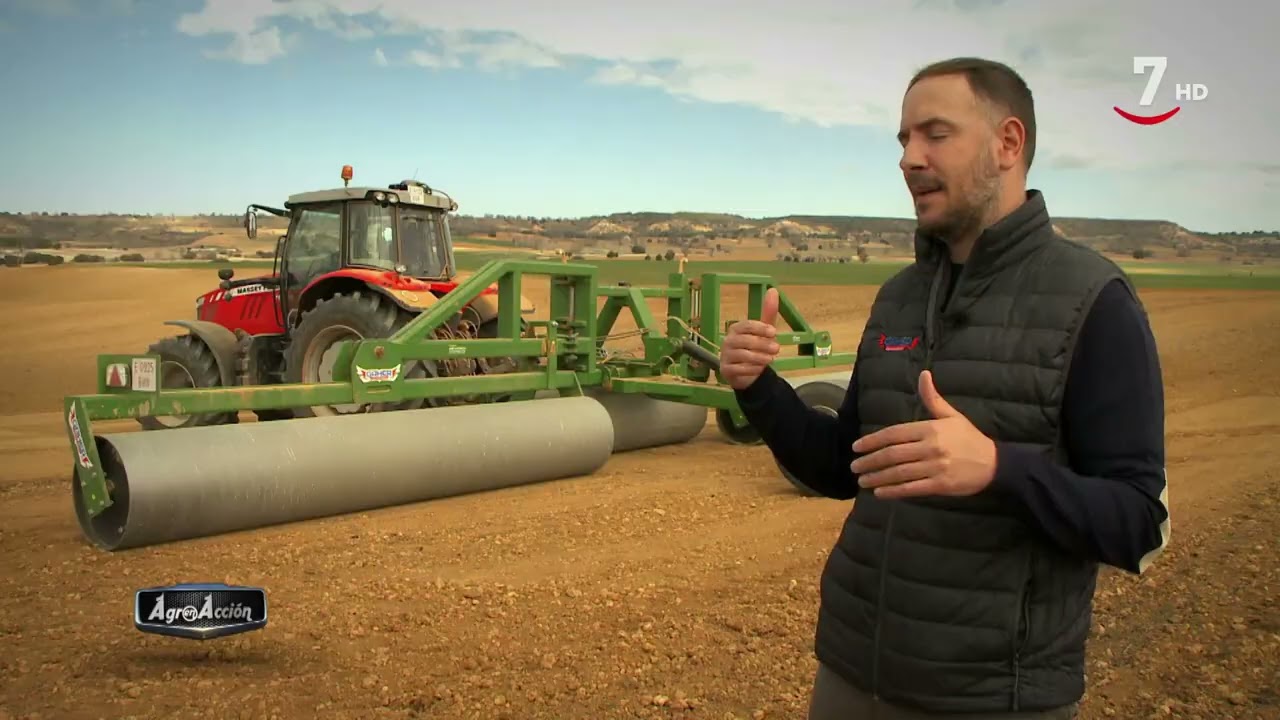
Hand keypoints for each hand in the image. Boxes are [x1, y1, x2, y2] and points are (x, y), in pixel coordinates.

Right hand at [720, 288, 780, 389]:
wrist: (747, 373)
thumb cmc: (755, 348)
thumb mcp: (764, 331)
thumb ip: (768, 313)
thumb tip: (773, 290)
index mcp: (736, 329)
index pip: (746, 325)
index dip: (760, 328)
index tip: (774, 332)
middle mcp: (728, 341)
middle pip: (744, 340)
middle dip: (762, 344)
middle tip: (777, 348)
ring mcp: (725, 356)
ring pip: (742, 355)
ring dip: (759, 357)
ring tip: (770, 359)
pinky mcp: (725, 370)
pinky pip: (739, 369)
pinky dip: (751, 369)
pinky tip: (759, 370)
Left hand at [850, 370, 996, 498]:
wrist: (995, 463)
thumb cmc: (969, 438)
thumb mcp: (951, 416)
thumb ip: (932, 398)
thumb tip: (924, 374)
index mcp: (930, 428)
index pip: (894, 434)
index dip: (873, 440)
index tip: (857, 447)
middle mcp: (930, 447)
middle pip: (893, 454)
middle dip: (870, 461)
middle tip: (854, 466)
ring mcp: (935, 467)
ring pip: (899, 473)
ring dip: (877, 477)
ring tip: (862, 480)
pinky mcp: (941, 485)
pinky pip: (912, 488)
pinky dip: (894, 491)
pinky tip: (880, 492)